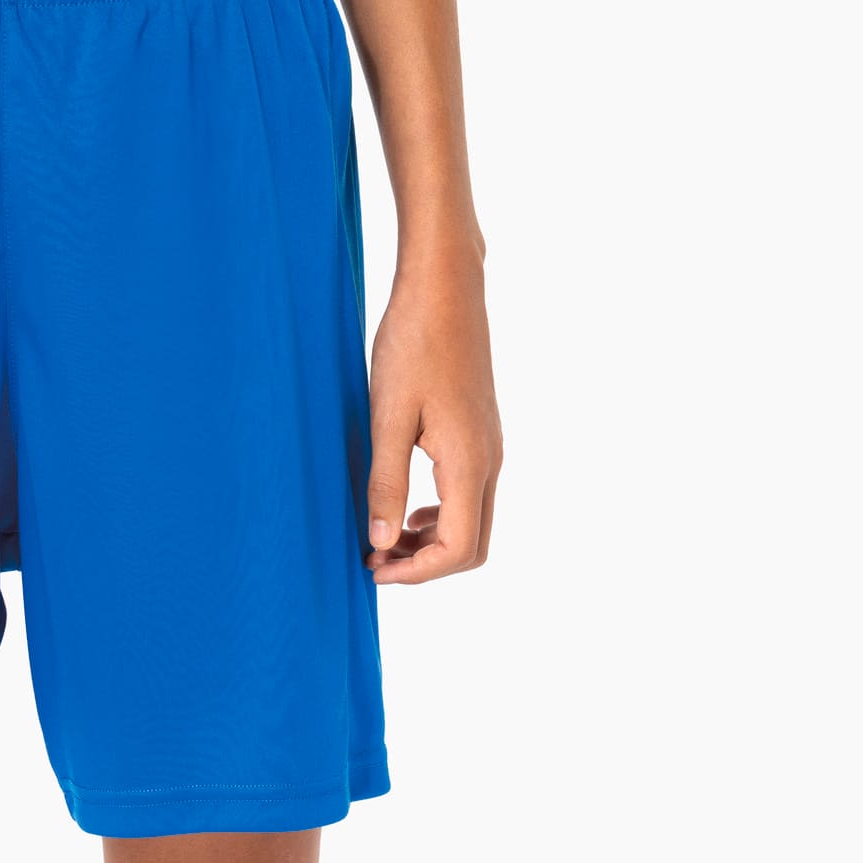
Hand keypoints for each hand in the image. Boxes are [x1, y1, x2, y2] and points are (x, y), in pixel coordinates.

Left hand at [365, 253, 501, 584]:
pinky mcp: (480, 435)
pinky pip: (469, 496)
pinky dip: (439, 516)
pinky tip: (405, 507)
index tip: (374, 567)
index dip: (417, 573)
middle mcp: (489, 462)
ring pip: (472, 522)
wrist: (445, 288)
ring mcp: (489, 449)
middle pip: (472, 546)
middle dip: (425, 566)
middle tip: (376, 560)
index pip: (458, 549)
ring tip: (383, 538)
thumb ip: (385, 483)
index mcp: (468, 463)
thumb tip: (381, 541)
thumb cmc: (413, 343)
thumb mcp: (387, 417)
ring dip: (430, 542)